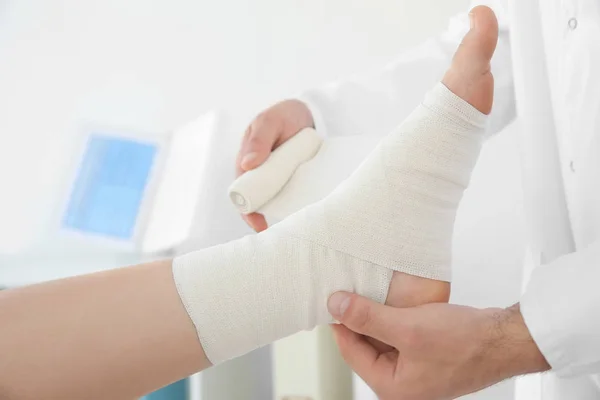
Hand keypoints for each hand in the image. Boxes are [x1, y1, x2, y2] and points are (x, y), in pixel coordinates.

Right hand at [236, 99, 313, 231]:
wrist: (306, 112)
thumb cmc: (283, 116)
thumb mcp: (269, 122)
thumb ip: (259, 140)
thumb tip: (247, 166)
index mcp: (246, 164)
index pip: (242, 193)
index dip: (247, 212)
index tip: (258, 225)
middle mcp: (260, 175)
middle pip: (259, 203)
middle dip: (265, 220)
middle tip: (280, 235)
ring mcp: (278, 179)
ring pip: (276, 203)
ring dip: (283, 216)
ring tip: (295, 230)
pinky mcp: (294, 180)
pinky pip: (293, 197)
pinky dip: (297, 207)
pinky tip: (307, 217)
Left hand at [327, 293, 549, 399]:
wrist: (504, 339)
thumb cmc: (465, 342)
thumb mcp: (407, 327)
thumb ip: (368, 317)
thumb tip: (336, 306)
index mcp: (393, 388)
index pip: (351, 352)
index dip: (340, 323)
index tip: (333, 300)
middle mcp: (403, 384)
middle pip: (366, 347)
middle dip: (359, 320)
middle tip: (350, 292)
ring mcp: (416, 371)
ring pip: (383, 340)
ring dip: (377, 318)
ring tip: (371, 294)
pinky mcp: (427, 357)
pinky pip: (401, 337)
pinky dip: (395, 320)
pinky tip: (395, 303)